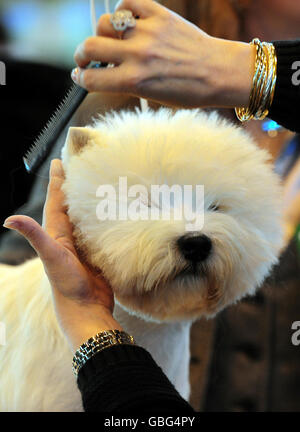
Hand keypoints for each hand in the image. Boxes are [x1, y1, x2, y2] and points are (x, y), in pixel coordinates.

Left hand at [3, 159, 122, 351]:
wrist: (86, 310)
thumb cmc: (67, 285)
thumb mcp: (51, 257)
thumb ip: (35, 236)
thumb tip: (8, 219)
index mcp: (56, 234)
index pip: (56, 202)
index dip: (57, 182)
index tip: (60, 161)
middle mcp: (68, 237)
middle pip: (70, 206)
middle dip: (73, 186)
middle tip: (80, 166)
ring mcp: (83, 246)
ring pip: (84, 217)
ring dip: (88, 201)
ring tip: (97, 184)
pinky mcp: (97, 253)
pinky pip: (99, 231)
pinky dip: (103, 219)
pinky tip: (111, 213)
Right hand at [71, 0, 254, 107]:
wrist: (218, 72)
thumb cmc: (188, 92)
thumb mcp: (152, 97)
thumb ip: (126, 84)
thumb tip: (104, 70)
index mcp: (134, 82)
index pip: (91, 78)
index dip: (80, 77)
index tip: (79, 74)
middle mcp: (137, 55)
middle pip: (89, 46)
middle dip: (81, 54)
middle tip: (84, 57)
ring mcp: (147, 32)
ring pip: (105, 23)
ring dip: (101, 32)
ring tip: (110, 39)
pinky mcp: (159, 14)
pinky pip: (128, 3)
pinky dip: (123, 10)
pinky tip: (127, 21)